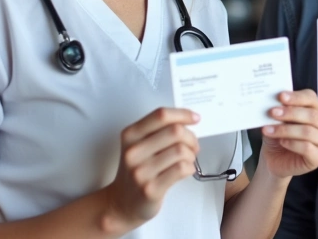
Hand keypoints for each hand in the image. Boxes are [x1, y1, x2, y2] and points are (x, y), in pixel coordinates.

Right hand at [107, 108, 199, 227]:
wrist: (122, 203)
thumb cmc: (137, 171)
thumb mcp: (139, 145)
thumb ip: (159, 131)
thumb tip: (188, 121)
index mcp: (130, 135)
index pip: (160, 115)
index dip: (182, 114)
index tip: (195, 118)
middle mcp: (133, 151)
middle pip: (175, 131)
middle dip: (191, 138)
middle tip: (193, 146)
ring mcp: (140, 171)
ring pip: (180, 150)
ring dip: (191, 155)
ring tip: (187, 160)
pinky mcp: (151, 189)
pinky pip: (181, 169)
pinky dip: (189, 167)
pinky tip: (185, 170)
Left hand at [259, 90, 317, 177]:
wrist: (274, 159)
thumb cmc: (278, 137)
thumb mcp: (276, 120)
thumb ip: (279, 109)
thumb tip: (274, 101)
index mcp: (316, 110)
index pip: (312, 98)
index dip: (297, 97)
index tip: (280, 96)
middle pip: (313, 115)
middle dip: (291, 113)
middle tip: (273, 112)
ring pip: (309, 131)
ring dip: (286, 130)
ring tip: (269, 130)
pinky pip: (307, 147)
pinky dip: (292, 143)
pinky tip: (282, 142)